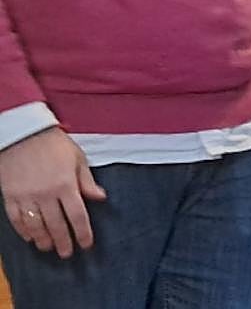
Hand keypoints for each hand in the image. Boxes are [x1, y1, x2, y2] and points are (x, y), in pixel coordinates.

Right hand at [0, 127, 106, 257]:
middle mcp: (46, 194)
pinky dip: (23, 231)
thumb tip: (101, 198)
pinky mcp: (10, 196)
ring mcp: (26, 197)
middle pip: (56, 225)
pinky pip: (16, 219)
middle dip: (63, 242)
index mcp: (65, 185)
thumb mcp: (77, 159)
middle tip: (66, 253)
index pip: (77, 215)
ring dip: (43, 240)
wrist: (24, 134)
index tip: (86, 244)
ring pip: (35, 226)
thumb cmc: (54, 145)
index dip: (82, 233)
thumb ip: (87, 181)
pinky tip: (29, 238)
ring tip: (48, 247)